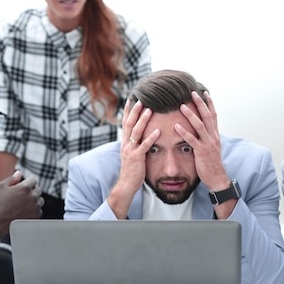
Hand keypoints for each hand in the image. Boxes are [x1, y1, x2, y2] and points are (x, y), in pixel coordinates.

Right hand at [0, 170, 43, 242]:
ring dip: (34, 200)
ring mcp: (35, 206)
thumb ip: (12, 178)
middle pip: (38, 189)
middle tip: (22, 196)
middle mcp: (32, 196)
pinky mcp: (36, 215)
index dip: (28, 182)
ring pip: (40, 199)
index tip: (23, 186)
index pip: (33, 180)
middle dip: (31, 191)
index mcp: (24, 187)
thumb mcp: (1, 187)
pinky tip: (25, 211)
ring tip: (23, 204)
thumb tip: (19, 173)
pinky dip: (34, 209)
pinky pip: (39, 209)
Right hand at [107, 99, 159, 217]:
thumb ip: (134, 144)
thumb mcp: (130, 154)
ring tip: (149, 110)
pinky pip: (144, 145)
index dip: (128, 111)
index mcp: (125, 142)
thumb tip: (137, 136)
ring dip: (143, 120)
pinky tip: (158, 131)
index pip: (125, 123)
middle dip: (135, 111)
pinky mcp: (137, 158)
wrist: (126, 184)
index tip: (131, 99)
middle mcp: (126, 144)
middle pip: (129, 123)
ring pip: (136, 131)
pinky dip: (151, 137)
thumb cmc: (131, 170)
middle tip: (140, 99)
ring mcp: (131, 150)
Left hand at [175, 91, 229, 190]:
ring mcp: (208, 143)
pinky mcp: (202, 152)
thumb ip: (207, 137)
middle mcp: (213, 137)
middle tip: (193, 92)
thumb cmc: (211, 163)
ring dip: (191, 114)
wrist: (217, 178)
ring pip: (200, 125)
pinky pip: (192, 140)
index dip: (209, 103)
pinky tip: (177, 126)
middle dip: (200, 103)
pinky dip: (184, 132)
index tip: (205, 93)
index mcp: (215, 135)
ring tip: (182, 105)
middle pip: (207, 116)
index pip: (214, 115)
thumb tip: (202, 129)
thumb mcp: (211, 147)